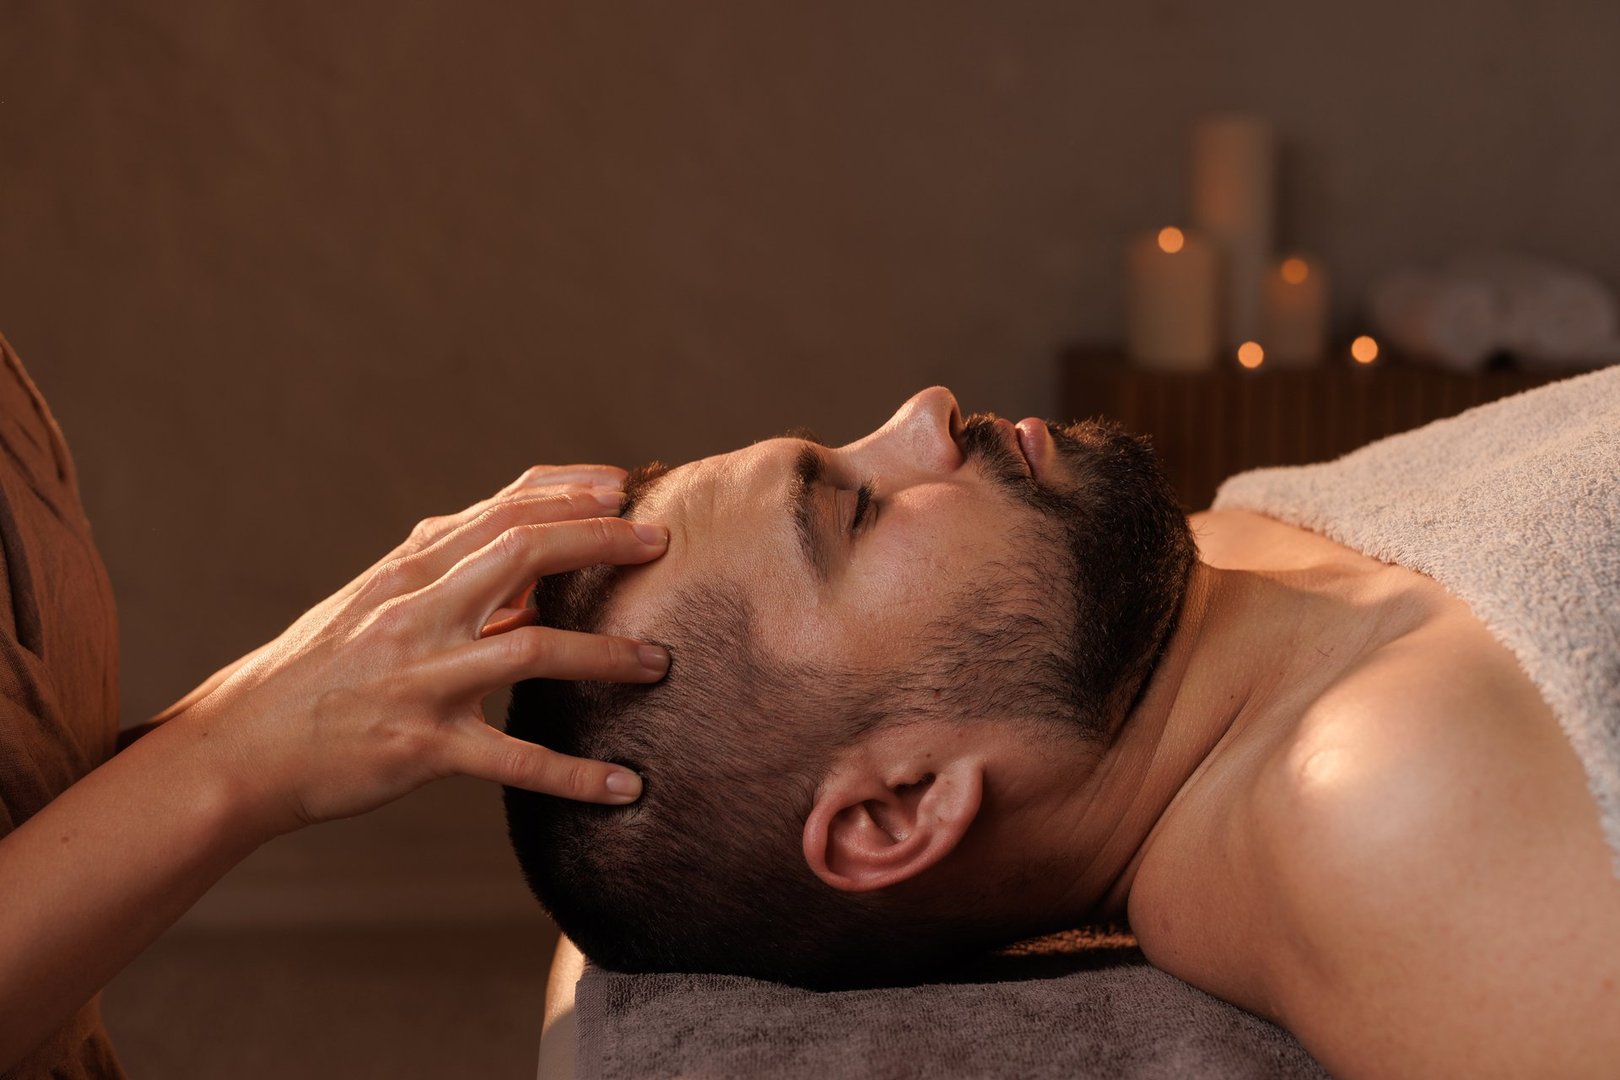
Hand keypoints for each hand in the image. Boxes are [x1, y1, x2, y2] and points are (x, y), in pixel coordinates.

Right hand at [175, 466, 668, 839]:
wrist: (240, 747)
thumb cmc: (320, 672)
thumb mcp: (379, 609)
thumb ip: (454, 583)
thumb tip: (536, 577)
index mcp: (408, 573)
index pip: (499, 511)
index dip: (567, 492)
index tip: (622, 485)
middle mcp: (415, 613)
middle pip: (520, 553)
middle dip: (598, 541)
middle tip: (660, 542)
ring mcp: (420, 679)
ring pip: (530, 650)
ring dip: (605, 654)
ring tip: (660, 662)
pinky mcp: (420, 746)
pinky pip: (512, 760)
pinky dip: (574, 776)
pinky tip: (626, 786)